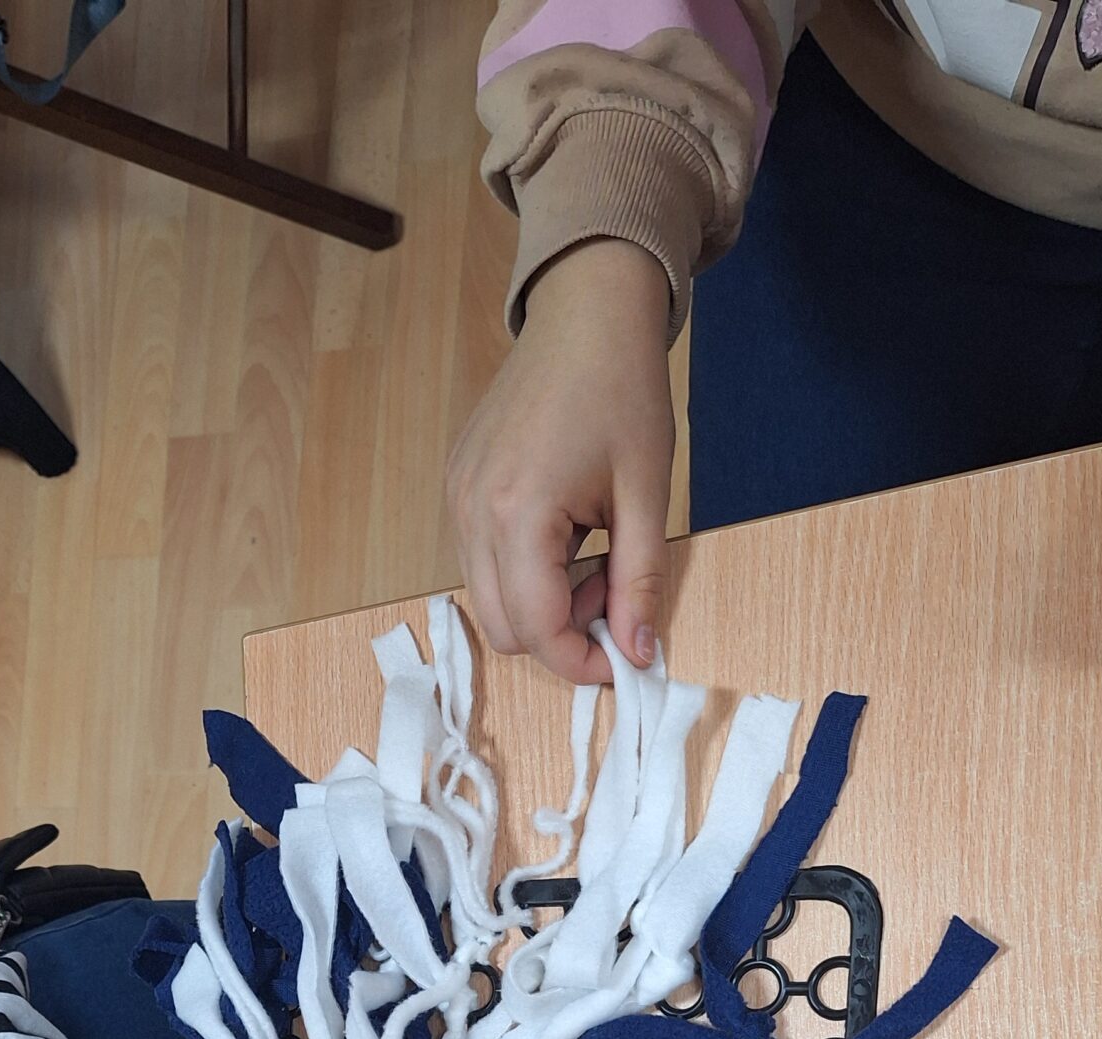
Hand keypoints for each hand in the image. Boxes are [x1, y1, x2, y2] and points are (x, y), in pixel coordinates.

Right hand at [447, 239, 674, 682]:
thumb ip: (640, 581)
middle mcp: (472, 511)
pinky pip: (478, 560)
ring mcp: (457, 497)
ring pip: (487, 598)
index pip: (536, 630)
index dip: (582, 662)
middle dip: (559, 633)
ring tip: (590, 558)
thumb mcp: (645, 494)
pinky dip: (520, 571)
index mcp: (518, 513)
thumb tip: (638, 653)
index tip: (624, 656)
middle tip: (611, 593)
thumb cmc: (622, 390)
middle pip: (502, 628)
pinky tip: (563, 535)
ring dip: (539, 603)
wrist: (585, 313)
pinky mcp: (457, 485)